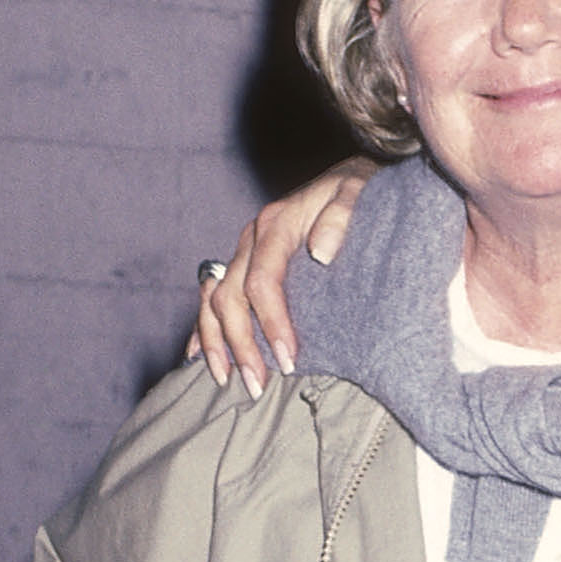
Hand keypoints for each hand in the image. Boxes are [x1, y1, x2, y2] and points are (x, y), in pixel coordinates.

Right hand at [190, 159, 377, 394]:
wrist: (354, 177)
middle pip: (230, 297)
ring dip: (216, 343)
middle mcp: (252, 238)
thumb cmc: (361, 188)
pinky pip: (213, 296)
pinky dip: (204, 328)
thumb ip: (342, 216)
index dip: (271, 324)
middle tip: (258, 384)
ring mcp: (244, 251)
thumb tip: (322, 253)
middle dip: (240, 344)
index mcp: (275, 224)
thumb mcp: (357, 191)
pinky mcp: (245, 262)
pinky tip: (199, 357)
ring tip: (226, 380)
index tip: (289, 360)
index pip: (262, 282)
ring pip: (213, 299)